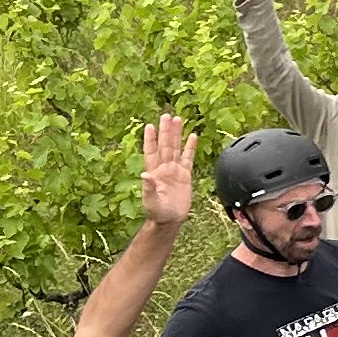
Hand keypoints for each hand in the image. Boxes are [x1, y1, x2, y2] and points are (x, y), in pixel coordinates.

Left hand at [140, 116, 194, 230]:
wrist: (170, 220)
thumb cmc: (158, 212)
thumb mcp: (151, 202)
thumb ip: (149, 188)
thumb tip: (145, 175)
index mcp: (154, 173)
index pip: (151, 152)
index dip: (151, 139)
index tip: (150, 126)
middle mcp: (164, 168)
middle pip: (165, 145)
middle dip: (166, 131)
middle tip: (167, 116)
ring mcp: (174, 170)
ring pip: (175, 148)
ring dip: (176, 134)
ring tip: (178, 120)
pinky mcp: (185, 175)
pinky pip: (188, 158)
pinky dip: (190, 147)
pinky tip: (192, 137)